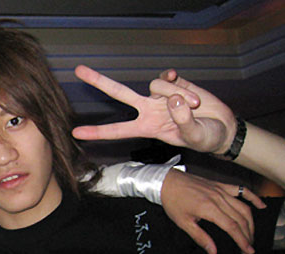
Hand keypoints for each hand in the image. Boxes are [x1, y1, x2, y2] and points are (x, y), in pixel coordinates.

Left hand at [72, 65, 236, 154]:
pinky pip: (168, 77)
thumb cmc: (205, 138)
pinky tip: (188, 89)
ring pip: (155, 85)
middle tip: (78, 70)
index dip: (97, 132)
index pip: (117, 130)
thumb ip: (184, 122)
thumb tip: (175, 99)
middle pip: (119, 93)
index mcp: (147, 128)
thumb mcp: (195, 137)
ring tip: (195, 107)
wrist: (222, 128)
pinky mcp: (174, 83)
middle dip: (99, 81)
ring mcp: (160, 95)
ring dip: (177, 95)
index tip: (76, 133)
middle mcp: (148, 109)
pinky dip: (179, 83)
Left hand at [161, 169, 263, 253]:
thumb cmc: (172, 202)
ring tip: (251, 236)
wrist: (167, 182)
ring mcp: (221, 191)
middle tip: (248, 249)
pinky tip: (261, 206)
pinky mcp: (221, 186)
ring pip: (243, 208)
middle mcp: (219, 199)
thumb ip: (200, 237)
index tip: (247, 251)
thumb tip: (213, 251)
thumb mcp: (183, 223)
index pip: (232, 228)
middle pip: (241, 219)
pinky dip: (253, 198)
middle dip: (247, 236)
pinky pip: (241, 190)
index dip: (242, 241)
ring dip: (251, 223)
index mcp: (209, 209)